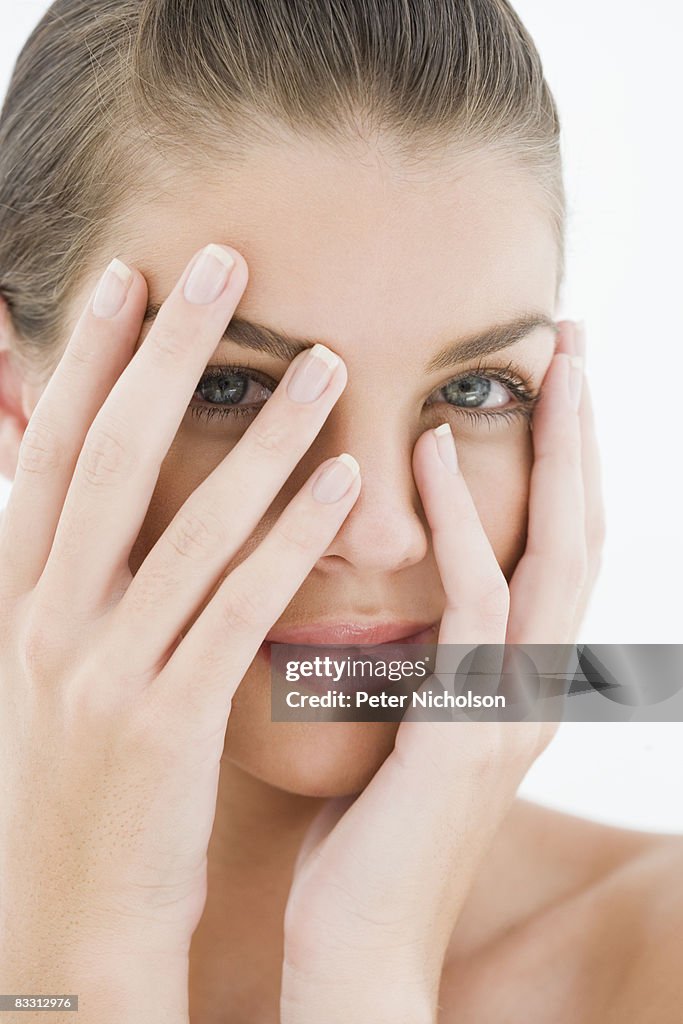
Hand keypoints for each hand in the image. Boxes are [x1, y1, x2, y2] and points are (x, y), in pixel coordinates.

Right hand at [0, 245, 360, 1002]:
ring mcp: (101, 670)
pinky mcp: (162, 724)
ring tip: (324, 361)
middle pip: (110, 457)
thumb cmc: (67, 787)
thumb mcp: (42, 669)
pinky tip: (344, 485)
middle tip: (220, 263)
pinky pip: (237, 610)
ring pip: (188, 523)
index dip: (87, 360)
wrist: (60, 923)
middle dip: (163, 352)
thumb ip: (62, 576)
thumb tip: (70, 496)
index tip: (128, 278)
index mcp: (15, 598)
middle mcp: (46, 619)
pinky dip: (291, 539)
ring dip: (263, 435)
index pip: (53, 451)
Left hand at [280, 321, 604, 1023]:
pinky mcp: (467, 726)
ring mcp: (512, 705)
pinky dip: (462, 518)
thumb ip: (411, 654)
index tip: (548, 378)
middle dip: (585, 434)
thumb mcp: (395, 722)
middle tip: (573, 339)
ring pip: (557, 551)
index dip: (567, 461)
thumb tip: (376, 581)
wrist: (355, 945)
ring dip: (557, 450)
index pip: (560, 545)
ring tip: (548, 362)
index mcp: (516, 679)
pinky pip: (478, 601)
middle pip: (584, 530)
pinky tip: (433, 448)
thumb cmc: (360, 832)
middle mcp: (534, 683)